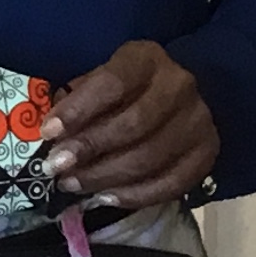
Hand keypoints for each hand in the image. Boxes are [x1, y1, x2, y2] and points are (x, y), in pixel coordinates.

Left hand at [40, 39, 218, 211]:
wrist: (174, 100)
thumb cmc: (122, 91)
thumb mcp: (97, 81)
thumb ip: (76, 101)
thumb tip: (50, 135)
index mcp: (147, 59)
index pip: (113, 83)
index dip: (78, 110)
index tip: (48, 133)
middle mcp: (179, 85)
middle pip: (133, 124)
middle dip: (89, 149)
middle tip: (55, 167)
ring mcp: (198, 120)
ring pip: (150, 157)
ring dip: (105, 176)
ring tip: (72, 184)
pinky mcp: (206, 153)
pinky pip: (171, 183)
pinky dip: (134, 195)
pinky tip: (105, 198)